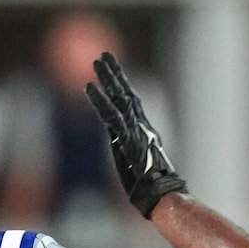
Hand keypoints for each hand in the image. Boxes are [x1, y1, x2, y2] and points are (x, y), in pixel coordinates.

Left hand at [82, 53, 186, 219]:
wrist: (159, 192)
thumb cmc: (151, 183)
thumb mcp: (141, 162)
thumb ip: (136, 150)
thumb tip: (133, 151)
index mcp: (142, 129)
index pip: (130, 101)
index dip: (121, 84)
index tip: (113, 70)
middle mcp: (139, 124)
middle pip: (125, 92)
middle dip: (115, 73)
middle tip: (104, 55)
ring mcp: (133, 129)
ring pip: (119, 98)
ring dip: (108, 78)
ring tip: (97, 61)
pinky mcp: (126, 137)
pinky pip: (110, 115)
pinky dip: (99, 100)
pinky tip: (89, 87)